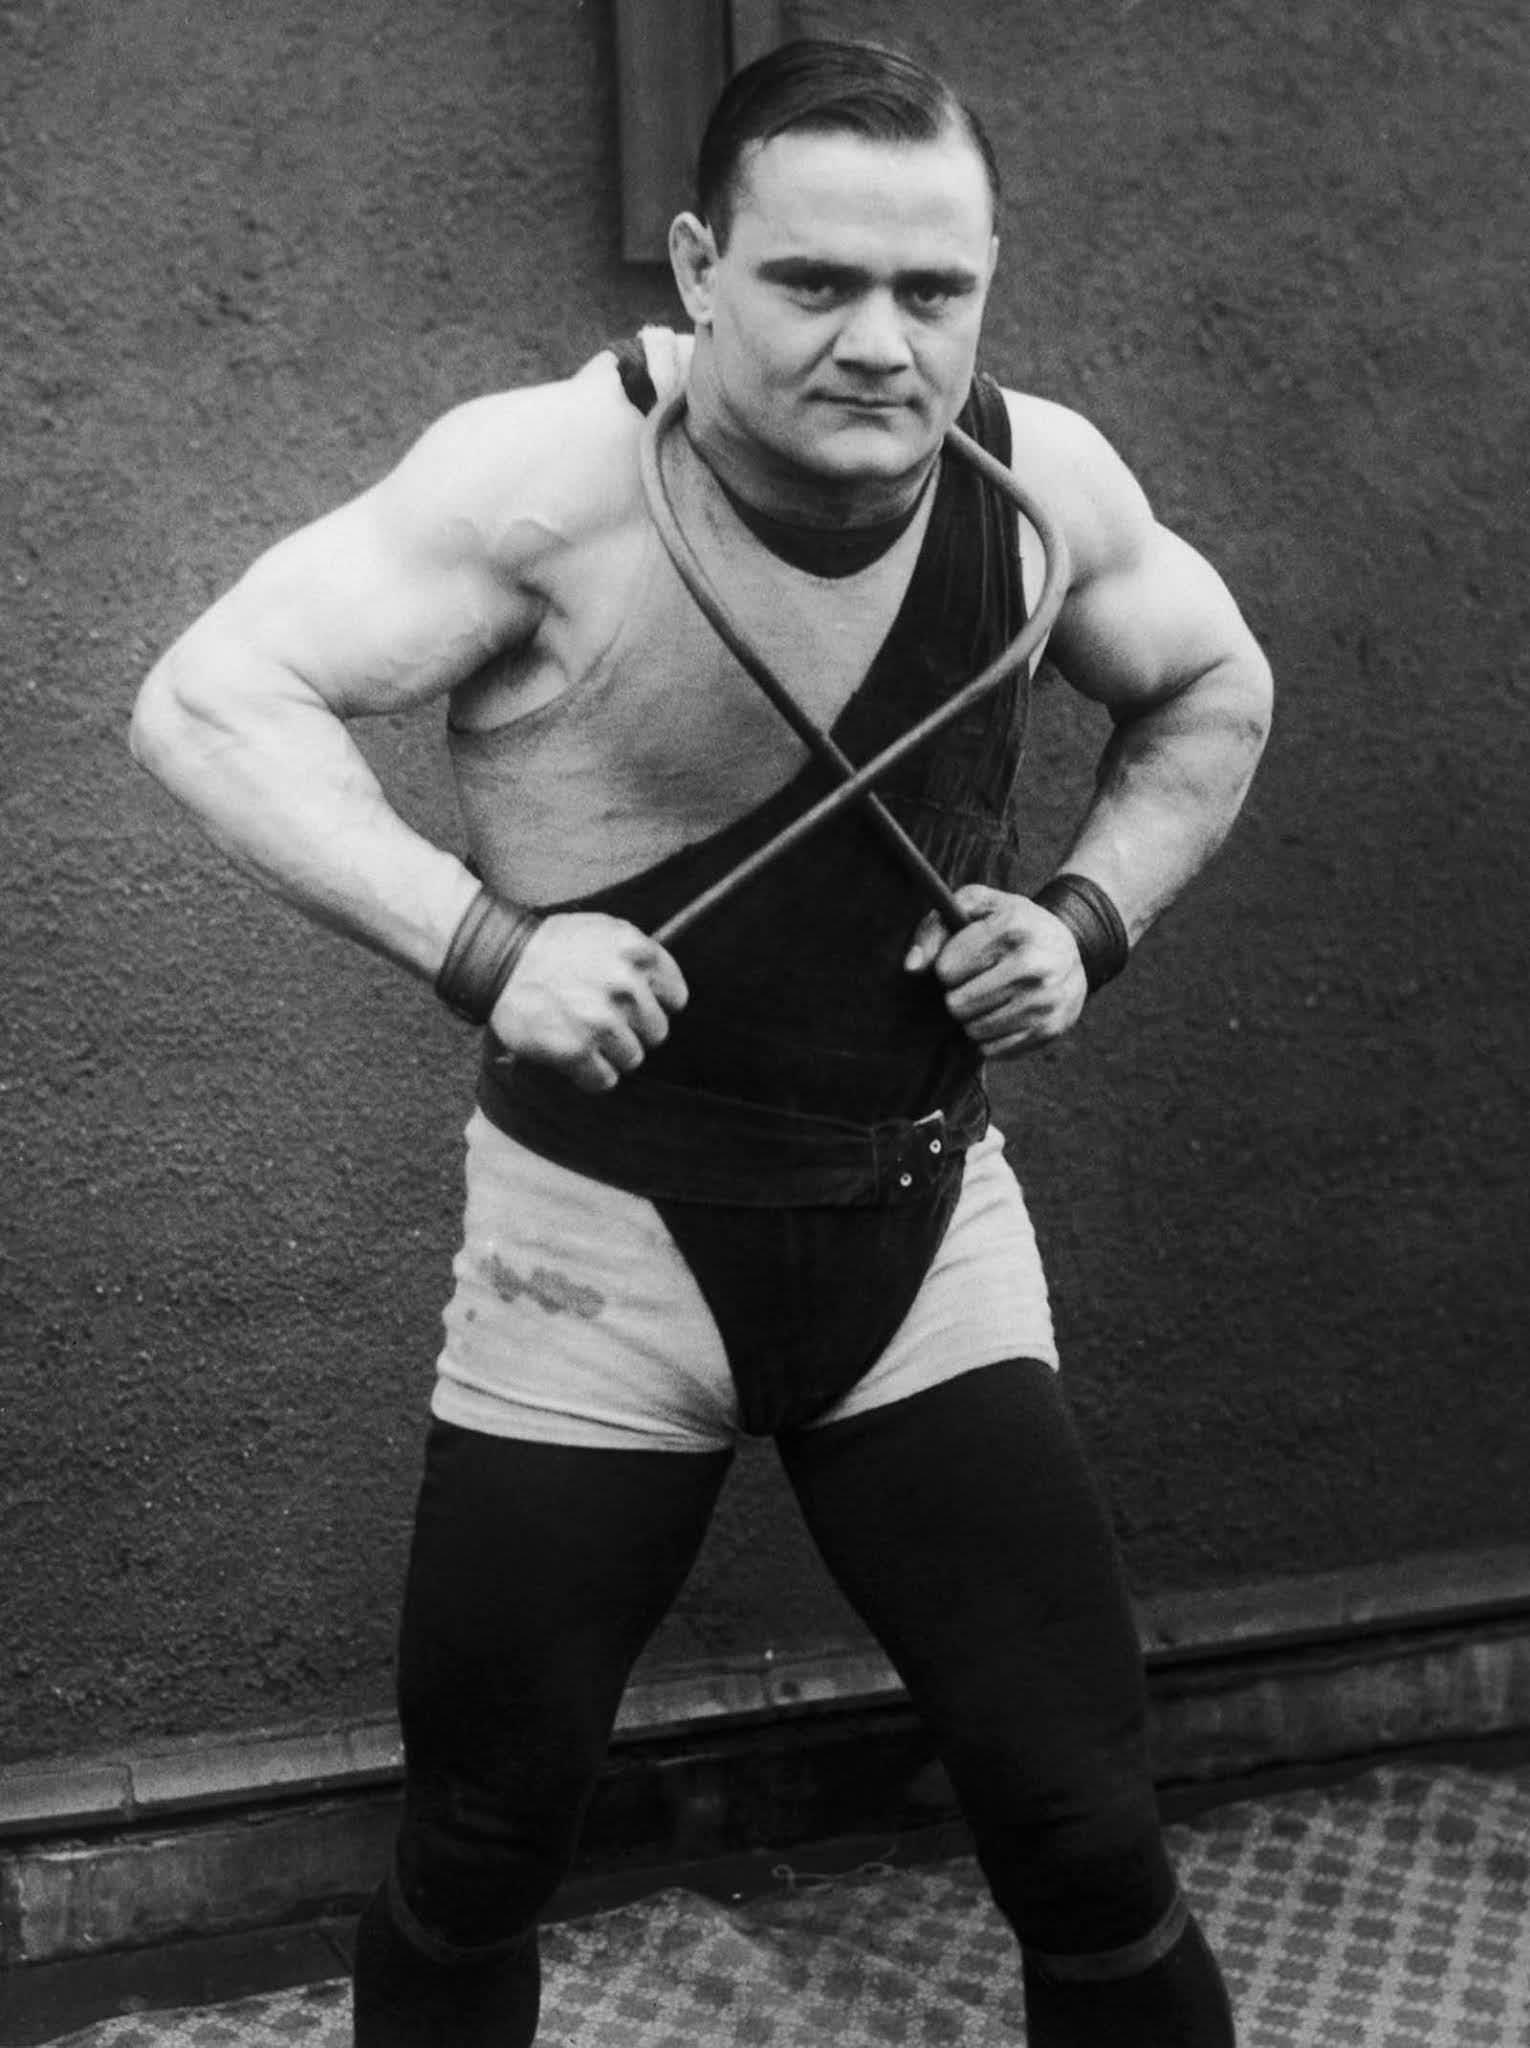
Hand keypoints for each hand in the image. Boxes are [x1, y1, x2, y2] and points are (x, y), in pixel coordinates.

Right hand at [488, 913, 687, 1091]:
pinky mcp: (577, 1050)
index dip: (656, 1005)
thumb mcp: (603, 929)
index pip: (676, 997)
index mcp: (637, 952)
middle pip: (657, 1032)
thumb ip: (637, 954)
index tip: (639, 1008)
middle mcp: (625, 985)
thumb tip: (662, 985)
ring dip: (611, 1054)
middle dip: (634, 1031)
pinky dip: (591, 1075)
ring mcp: (602, 1020)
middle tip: (604, 1023)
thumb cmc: (551, 946)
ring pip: (633, 1058)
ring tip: (585, 1037)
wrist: (498, 959)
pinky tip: (574, 1057)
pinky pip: (604, 1079)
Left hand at [904, 883, 1086, 1056]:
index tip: (966, 958)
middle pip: (957, 1004)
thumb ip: (933, 929)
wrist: (1073, 948)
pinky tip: (1005, 1013)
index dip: (948, 965)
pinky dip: (990, 1036)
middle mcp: (1032, 964)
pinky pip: (993, 1049)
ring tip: (992, 996)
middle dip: (959, 994)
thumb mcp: (974, 907)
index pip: (946, 970)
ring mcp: (1044, 1000)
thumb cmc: (1009, 925)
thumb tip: (911, 968)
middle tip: (978, 980)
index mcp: (1011, 927)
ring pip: (973, 1030)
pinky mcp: (1049, 1029)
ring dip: (974, 1016)